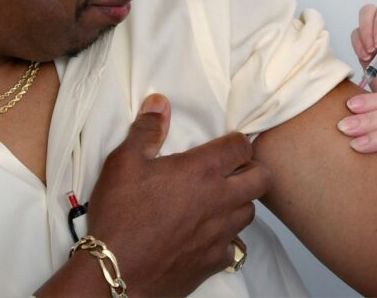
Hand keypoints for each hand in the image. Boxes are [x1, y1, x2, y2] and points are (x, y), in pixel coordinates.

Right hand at [39, 94, 270, 295]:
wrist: (115, 272)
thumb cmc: (119, 216)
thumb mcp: (123, 162)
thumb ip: (146, 130)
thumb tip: (160, 103)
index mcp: (203, 171)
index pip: (242, 145)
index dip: (237, 141)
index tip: (225, 144)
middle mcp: (221, 200)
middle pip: (262, 178)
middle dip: (252, 169)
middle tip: (231, 169)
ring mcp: (221, 233)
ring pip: (251, 212)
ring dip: (240, 202)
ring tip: (220, 200)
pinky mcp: (214, 261)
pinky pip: (234, 246)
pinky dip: (226, 238)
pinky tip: (208, 235)